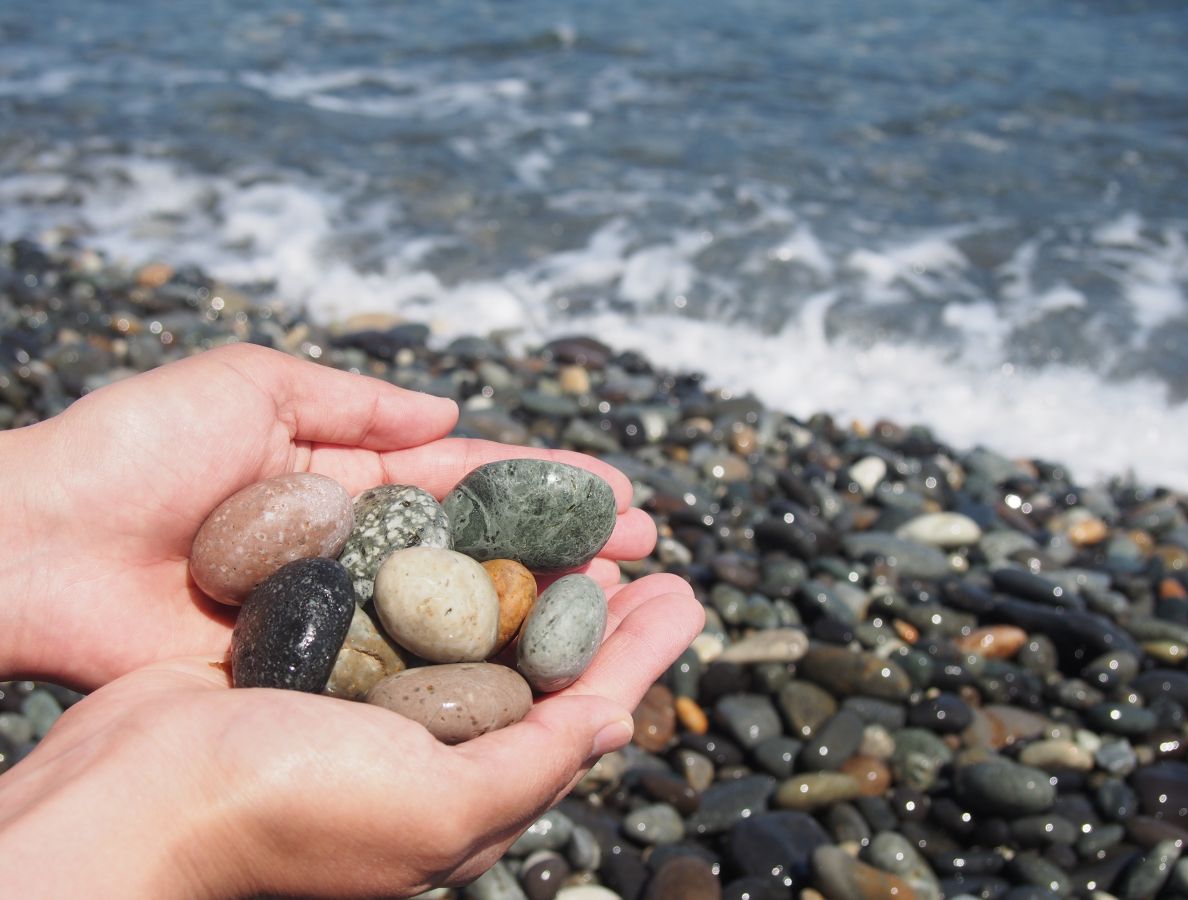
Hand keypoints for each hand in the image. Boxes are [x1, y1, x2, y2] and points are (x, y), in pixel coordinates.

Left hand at [0, 343, 655, 689]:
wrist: (39, 547)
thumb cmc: (135, 450)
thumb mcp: (249, 383)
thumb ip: (353, 401)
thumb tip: (451, 412)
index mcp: (345, 475)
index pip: (467, 478)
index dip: (543, 482)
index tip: (617, 490)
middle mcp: (357, 546)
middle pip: (480, 547)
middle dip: (565, 546)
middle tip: (648, 550)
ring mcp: (340, 612)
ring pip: (455, 612)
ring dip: (536, 609)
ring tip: (620, 605)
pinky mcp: (309, 668)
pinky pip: (401, 667)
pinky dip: (464, 669)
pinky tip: (531, 671)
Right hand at [0, 575, 701, 897]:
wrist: (133, 797)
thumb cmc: (287, 812)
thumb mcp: (435, 807)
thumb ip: (530, 767)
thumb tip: (617, 724)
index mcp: (474, 794)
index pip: (586, 712)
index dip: (642, 653)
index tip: (687, 592)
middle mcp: (437, 751)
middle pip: (543, 663)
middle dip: (598, 605)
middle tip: (646, 546)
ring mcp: (382, 702)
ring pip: (482, 626)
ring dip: (532, 574)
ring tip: (579, 527)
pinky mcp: (330, 658)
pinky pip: (412, 605)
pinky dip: (452, 567)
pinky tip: (473, 530)